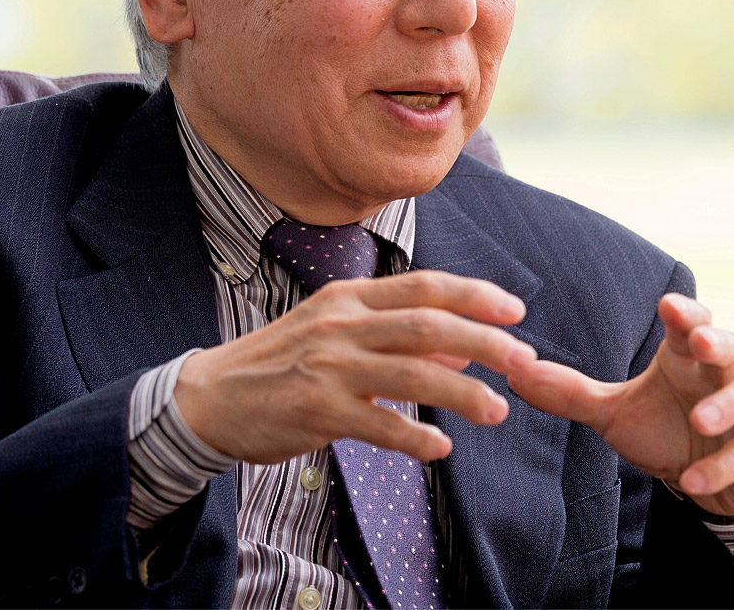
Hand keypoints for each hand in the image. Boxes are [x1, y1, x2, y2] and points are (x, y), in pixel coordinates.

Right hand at [173, 270, 536, 464]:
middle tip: (523, 358)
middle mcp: (341, 324)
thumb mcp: (335, 331)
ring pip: (411, 374)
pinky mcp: (315, 410)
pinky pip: (379, 426)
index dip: (474, 295)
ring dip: (462, 392)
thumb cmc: (280, 361)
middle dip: (483, 340)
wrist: (211, 396)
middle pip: (426, 324)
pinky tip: (439, 448)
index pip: (423, 286)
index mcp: (348, 297)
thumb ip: (395, 334)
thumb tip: (460, 343)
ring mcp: (328, 367)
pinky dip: (415, 439)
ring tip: (496, 410)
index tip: (515, 309)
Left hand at [506, 293, 733, 516]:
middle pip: (728, 346)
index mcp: (683, 357)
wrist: (706, 479)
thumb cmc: (661, 429)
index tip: (667, 304)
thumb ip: (569, 392)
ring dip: (723, 409)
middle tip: (701, 342)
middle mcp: (719, 374)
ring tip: (700, 422)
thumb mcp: (611, 412)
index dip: (683, 312)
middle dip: (716, 341)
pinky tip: (691, 481)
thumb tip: (514, 371)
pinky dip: (720, 466)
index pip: (688, 323)